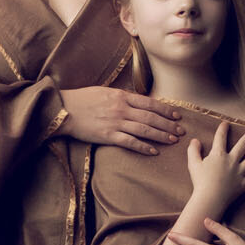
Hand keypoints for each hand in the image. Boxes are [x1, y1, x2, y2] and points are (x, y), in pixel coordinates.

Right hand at [58, 86, 182, 154]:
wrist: (62, 110)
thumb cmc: (81, 99)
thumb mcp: (104, 92)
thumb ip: (121, 97)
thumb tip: (137, 101)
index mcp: (121, 96)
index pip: (150, 103)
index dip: (166, 109)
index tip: (177, 115)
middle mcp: (121, 108)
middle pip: (151, 117)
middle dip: (168, 124)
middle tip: (181, 130)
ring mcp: (115, 123)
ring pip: (145, 130)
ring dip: (161, 135)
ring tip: (173, 140)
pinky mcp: (108, 136)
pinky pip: (130, 142)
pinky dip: (143, 147)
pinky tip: (153, 152)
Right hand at [185, 122, 244, 214]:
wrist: (209, 198)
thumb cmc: (200, 181)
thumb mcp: (193, 164)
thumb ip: (193, 151)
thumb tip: (195, 140)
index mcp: (219, 155)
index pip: (220, 139)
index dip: (223, 130)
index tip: (225, 124)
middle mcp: (232, 161)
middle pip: (242, 146)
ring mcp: (239, 172)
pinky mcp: (244, 184)